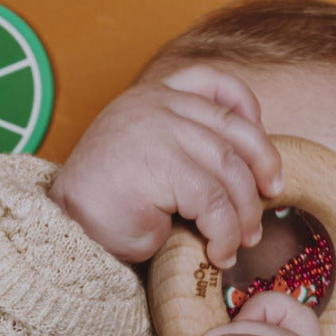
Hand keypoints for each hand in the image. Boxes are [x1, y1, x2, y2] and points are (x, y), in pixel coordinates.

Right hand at [48, 64, 284, 267]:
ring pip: (229, 170)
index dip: (249, 111)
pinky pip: (214, 202)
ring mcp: (157, 130)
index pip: (214, 83)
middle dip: (262, 167)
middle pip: (235, 130)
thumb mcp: (152, 159)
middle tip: (270, 200)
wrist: (65, 232)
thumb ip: (189, 146)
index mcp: (153, 96)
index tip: (261, 152)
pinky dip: (225, 232)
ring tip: (241, 241)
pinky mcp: (161, 165)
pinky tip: (218, 252)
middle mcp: (156, 105)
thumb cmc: (110, 206)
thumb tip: (256, 172)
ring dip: (244, 213)